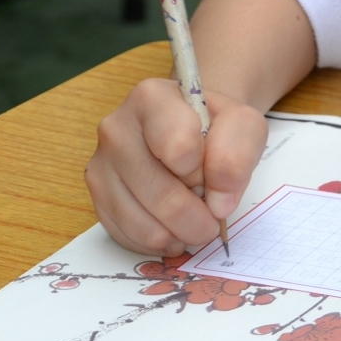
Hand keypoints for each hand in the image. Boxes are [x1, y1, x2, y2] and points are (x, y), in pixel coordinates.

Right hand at [85, 78, 268, 254]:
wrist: (190, 131)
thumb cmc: (214, 127)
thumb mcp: (243, 125)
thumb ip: (237, 155)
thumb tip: (217, 203)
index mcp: (151, 98)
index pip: (179, 146)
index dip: (205, 170)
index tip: (212, 170)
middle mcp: (116, 129)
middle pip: (161, 194)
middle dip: (197, 218)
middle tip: (212, 220)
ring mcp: (101, 165)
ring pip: (143, 224)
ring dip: (179, 235)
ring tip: (194, 223)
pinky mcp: (97, 198)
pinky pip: (127, 237)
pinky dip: (158, 242)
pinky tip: (172, 229)